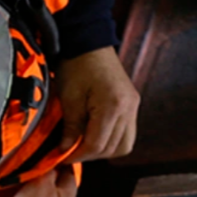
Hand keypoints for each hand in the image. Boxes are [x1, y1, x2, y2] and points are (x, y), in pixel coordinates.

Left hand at [57, 46, 139, 161]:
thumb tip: (66, 149)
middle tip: (71, 152)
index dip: (78, 155)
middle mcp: (128, 108)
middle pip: (113, 148)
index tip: (63, 156)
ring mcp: (133, 105)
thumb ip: (70, 127)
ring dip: (104, 150)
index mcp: (112, 106)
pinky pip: (127, 132)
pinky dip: (113, 139)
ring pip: (124, 144)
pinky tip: (96, 135)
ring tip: (83, 146)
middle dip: (90, 155)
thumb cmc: (76, 63)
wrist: (87, 40)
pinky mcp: (132, 102)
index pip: (97, 145)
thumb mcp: (69, 97)